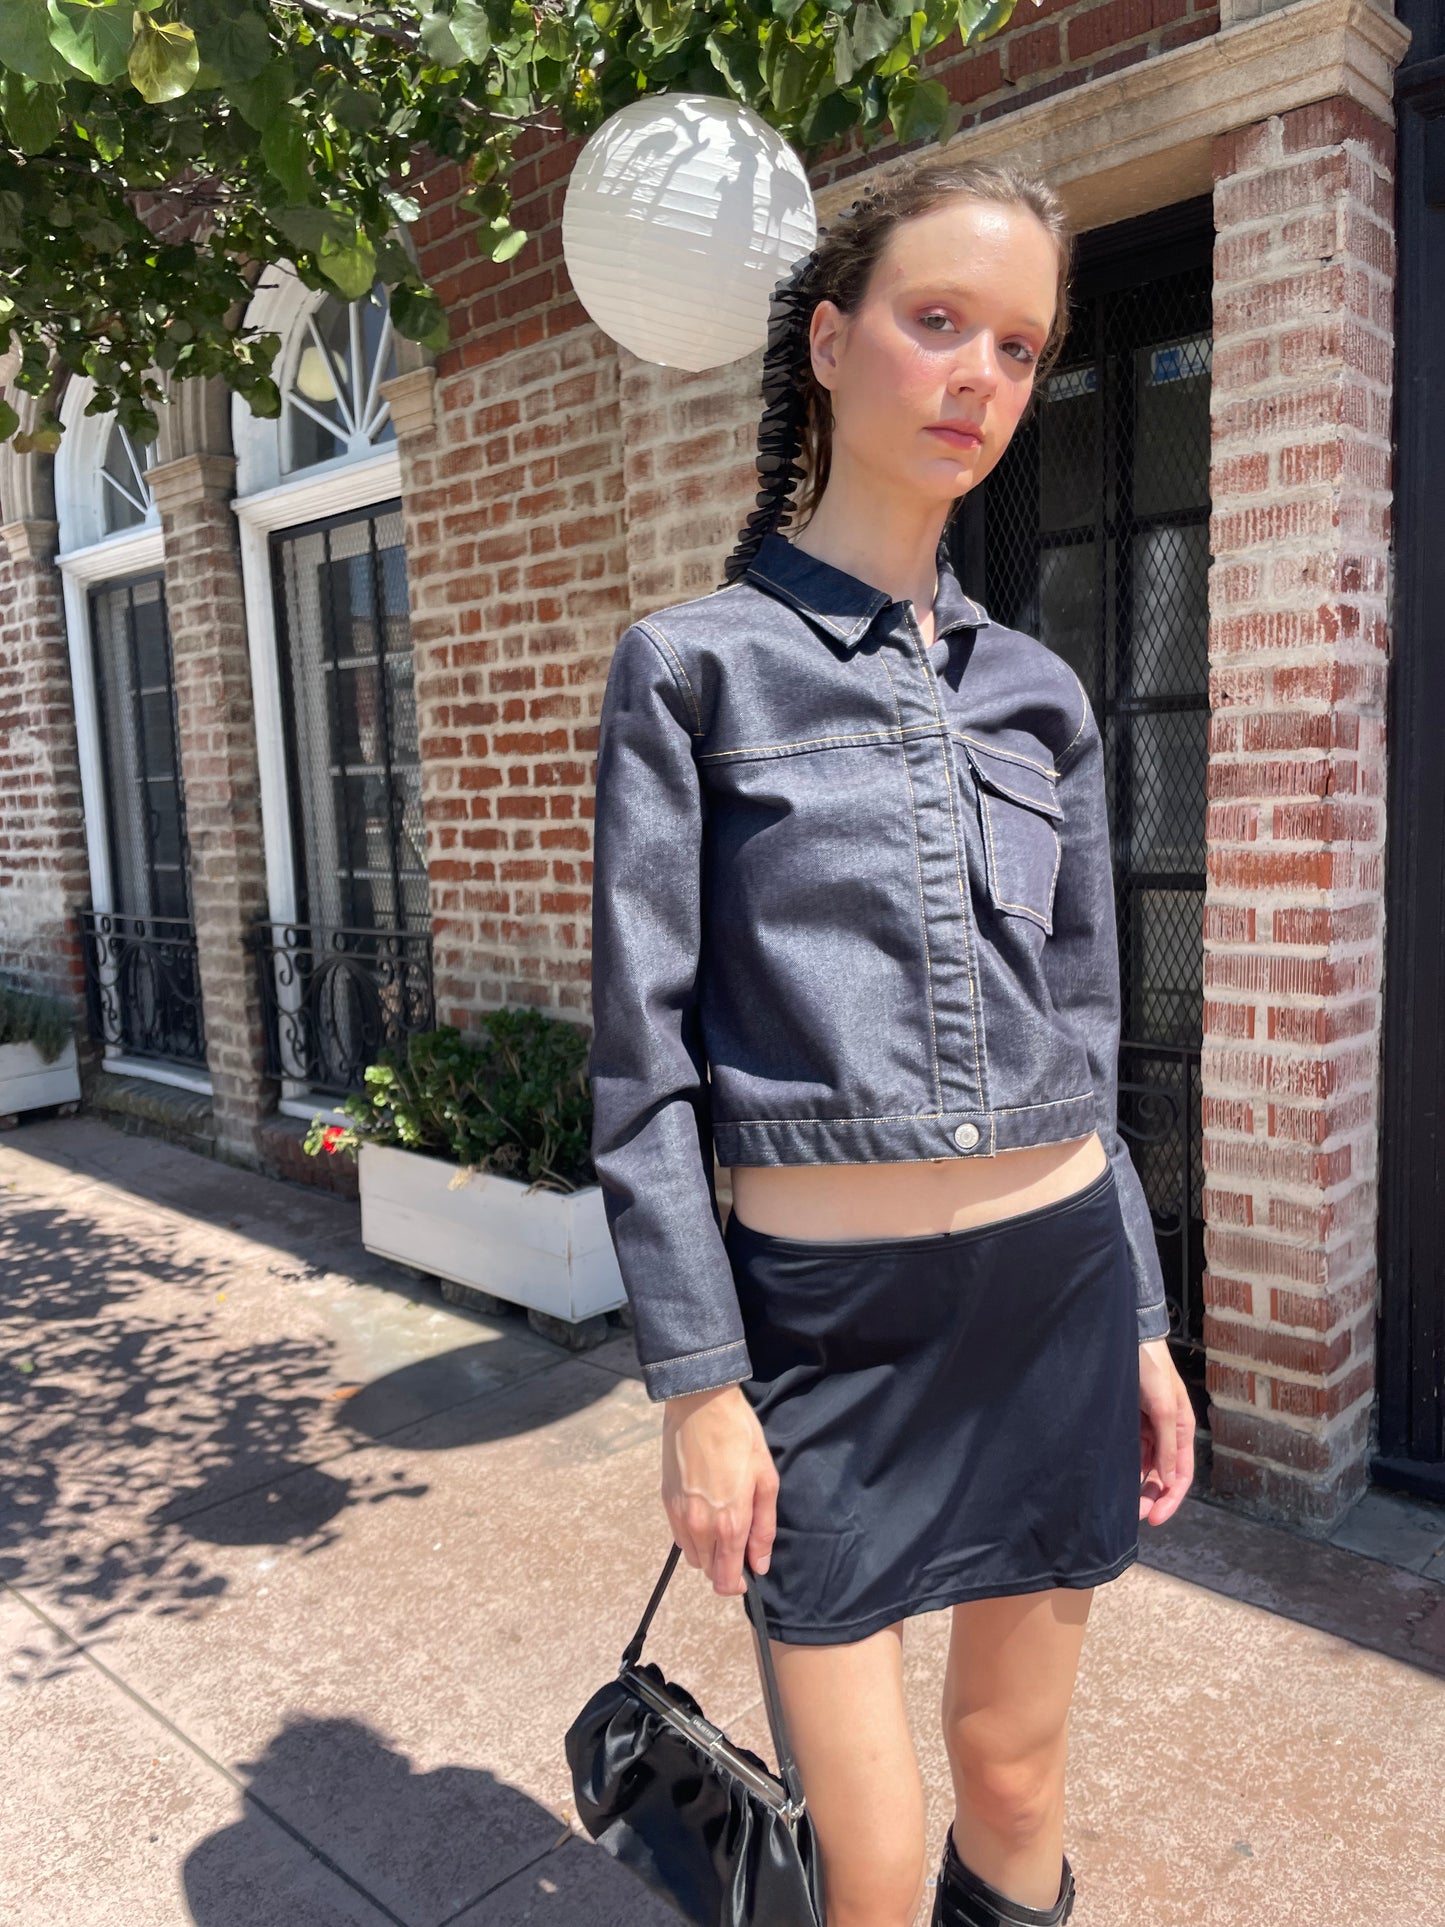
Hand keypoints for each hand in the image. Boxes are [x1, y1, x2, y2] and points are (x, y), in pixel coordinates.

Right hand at [661, 1383, 778, 1597]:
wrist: (700, 1404)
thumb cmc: (740, 1437)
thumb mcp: (766, 1480)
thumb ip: (763, 1528)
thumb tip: (758, 1564)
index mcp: (729, 1524)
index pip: (724, 1580)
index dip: (736, 1584)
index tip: (746, 1573)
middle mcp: (700, 1527)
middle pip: (707, 1571)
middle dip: (724, 1565)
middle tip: (739, 1539)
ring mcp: (679, 1514)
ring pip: (692, 1555)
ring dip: (707, 1550)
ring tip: (721, 1522)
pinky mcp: (666, 1501)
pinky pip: (678, 1535)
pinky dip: (692, 1534)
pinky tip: (704, 1509)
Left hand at [1139, 1337, 1194, 1526]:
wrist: (1129, 1339)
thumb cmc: (1150, 1367)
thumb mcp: (1161, 1407)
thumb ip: (1167, 1444)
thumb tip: (1171, 1479)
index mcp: (1181, 1429)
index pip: (1181, 1475)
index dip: (1170, 1499)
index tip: (1154, 1517)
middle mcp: (1166, 1432)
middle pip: (1162, 1474)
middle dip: (1151, 1496)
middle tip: (1133, 1514)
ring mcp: (1147, 1427)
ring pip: (1145, 1465)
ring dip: (1136, 1484)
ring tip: (1120, 1502)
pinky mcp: (1129, 1420)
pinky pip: (1130, 1450)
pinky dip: (1125, 1465)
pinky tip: (1114, 1476)